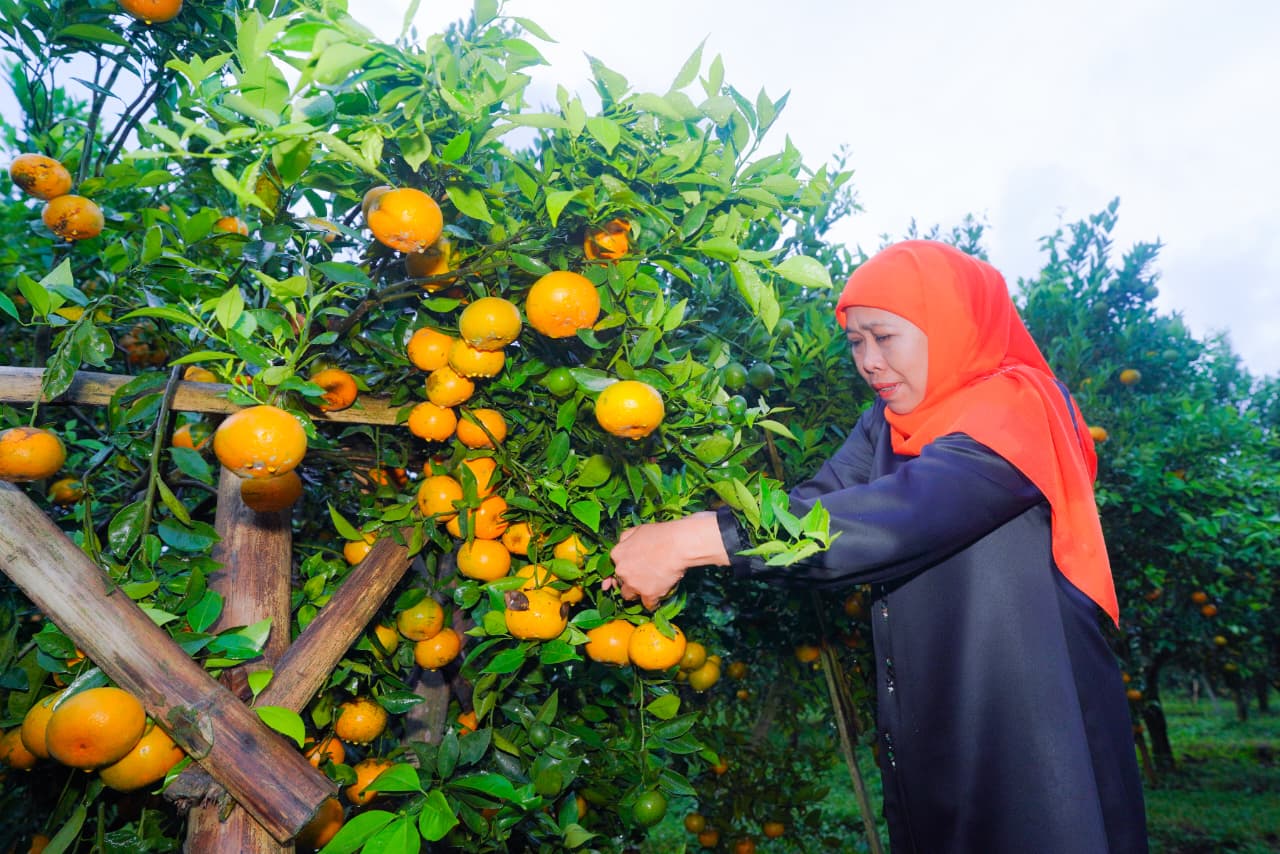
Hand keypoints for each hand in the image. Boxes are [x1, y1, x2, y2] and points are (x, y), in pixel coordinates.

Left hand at [604, 511, 729, 608]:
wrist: (678, 545)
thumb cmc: (660, 534)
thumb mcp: (637, 529)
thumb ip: (625, 538)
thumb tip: (623, 544)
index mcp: (617, 554)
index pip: (613, 568)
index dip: (622, 571)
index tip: (626, 574)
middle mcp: (621, 571)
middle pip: (620, 583)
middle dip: (629, 582)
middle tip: (642, 578)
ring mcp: (634, 584)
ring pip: (629, 596)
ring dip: (637, 594)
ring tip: (649, 588)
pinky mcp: (648, 594)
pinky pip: (648, 605)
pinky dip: (653, 602)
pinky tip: (659, 597)